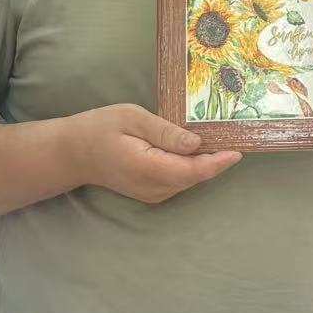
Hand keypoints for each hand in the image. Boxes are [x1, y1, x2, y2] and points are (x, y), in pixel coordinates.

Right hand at [72, 104, 239, 203]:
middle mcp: (153, 188)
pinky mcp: (152, 192)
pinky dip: (192, 166)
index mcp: (147, 168)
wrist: (74, 153)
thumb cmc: (100, 128)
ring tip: (221, 138)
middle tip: (235, 135)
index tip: (238, 149)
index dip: (218, 162)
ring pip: (189, 180)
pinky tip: (198, 148)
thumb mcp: (132, 118)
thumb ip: (165, 132)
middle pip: (194, 177)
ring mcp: (152, 194)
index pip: (192, 171)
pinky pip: (180, 180)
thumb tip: (196, 142)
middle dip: (216, 160)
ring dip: (206, 163)